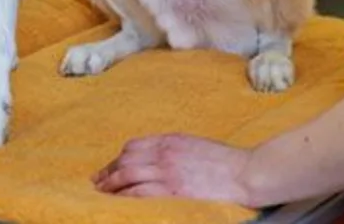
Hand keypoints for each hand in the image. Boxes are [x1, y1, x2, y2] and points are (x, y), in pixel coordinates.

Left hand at [92, 133, 256, 204]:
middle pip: (125, 161)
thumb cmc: (225, 162)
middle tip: (98, 184)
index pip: (133, 147)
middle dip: (108, 173)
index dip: (117, 158)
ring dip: (111, 186)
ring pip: (127, 176)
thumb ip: (173, 148)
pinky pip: (139, 194)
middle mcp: (164, 154)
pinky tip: (118, 203)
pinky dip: (125, 197)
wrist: (245, 174)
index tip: (109, 168)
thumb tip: (155, 158)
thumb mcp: (195, 145)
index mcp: (170, 141)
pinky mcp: (172, 191)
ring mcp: (167, 172)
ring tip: (103, 194)